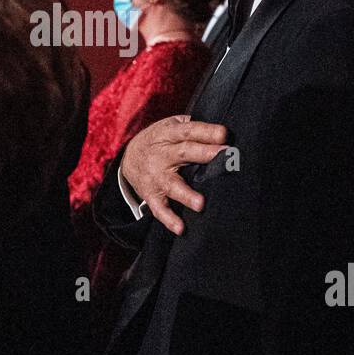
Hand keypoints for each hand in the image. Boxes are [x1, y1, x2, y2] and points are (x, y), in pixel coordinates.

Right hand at [119, 114, 227, 235]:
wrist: (129, 157)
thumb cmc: (161, 140)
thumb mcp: (171, 126)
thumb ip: (193, 127)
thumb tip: (224, 132)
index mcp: (168, 134)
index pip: (189, 131)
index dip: (206, 132)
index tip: (224, 134)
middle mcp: (161, 154)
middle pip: (184, 153)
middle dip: (204, 154)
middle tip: (224, 156)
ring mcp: (156, 176)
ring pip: (171, 185)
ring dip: (186, 194)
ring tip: (200, 203)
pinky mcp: (151, 195)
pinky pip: (159, 208)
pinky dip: (168, 219)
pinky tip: (180, 228)